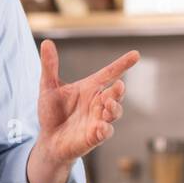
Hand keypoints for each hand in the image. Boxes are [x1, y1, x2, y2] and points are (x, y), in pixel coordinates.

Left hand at [36, 40, 138, 162]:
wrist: (48, 140)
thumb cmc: (51, 113)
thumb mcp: (48, 87)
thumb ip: (49, 66)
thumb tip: (47, 42)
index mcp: (90, 88)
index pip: (109, 73)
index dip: (123, 64)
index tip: (136, 54)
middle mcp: (98, 103)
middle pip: (115, 94)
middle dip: (118, 90)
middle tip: (119, 85)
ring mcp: (98, 120)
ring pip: (114, 113)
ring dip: (114, 108)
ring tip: (109, 104)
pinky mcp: (93, 137)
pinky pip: (104, 132)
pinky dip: (105, 129)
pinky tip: (102, 127)